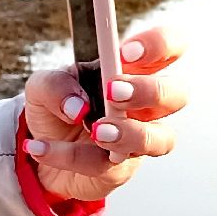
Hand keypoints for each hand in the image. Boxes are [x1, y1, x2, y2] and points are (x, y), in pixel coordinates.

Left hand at [20, 26, 187, 202]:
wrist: (40, 148)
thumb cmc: (57, 107)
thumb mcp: (43, 86)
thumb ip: (55, 85)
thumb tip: (77, 106)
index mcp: (133, 71)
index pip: (168, 48)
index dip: (159, 45)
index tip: (126, 52)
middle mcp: (144, 105)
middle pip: (177, 94)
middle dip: (149, 91)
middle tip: (114, 91)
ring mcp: (137, 139)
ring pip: (161, 139)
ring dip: (130, 133)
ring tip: (96, 130)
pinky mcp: (119, 170)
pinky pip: (105, 165)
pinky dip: (70, 156)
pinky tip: (42, 147)